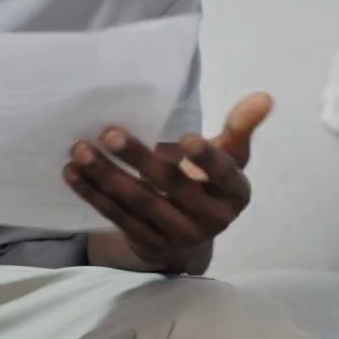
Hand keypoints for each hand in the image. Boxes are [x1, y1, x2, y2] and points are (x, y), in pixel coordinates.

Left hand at [62, 92, 268, 271]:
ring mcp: (176, 234)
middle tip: (110, 132)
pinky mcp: (146, 242)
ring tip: (81, 149)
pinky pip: (117, 217)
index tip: (186, 138)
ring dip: (106, 176)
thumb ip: (239, 128)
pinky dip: (93, 194)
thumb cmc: (208, 183)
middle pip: (173, 186)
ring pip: (139, 202)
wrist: (190, 237)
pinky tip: (73, 173)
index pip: (224, 175)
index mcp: (234, 193)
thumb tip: (264, 97)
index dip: (207, 160)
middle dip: (140, 159)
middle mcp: (210, 219)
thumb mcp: (229, 157)